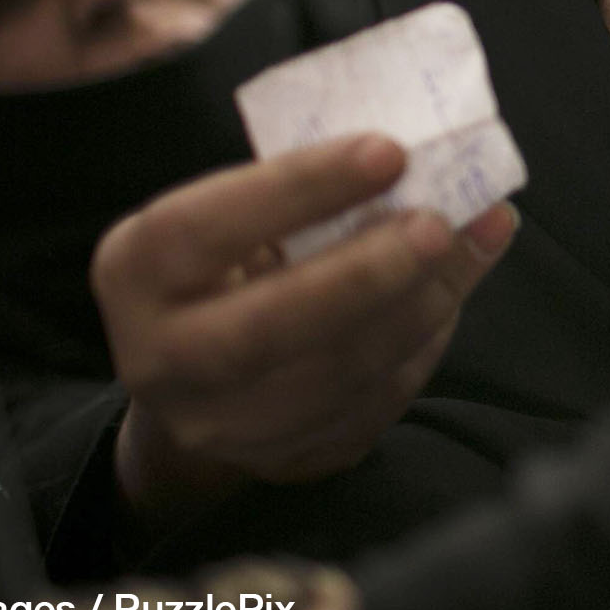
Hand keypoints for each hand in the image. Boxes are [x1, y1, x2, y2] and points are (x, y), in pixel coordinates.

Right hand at [94, 135, 516, 520]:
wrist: (198, 379)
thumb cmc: (224, 262)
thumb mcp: (228, 215)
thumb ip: (299, 190)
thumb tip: (413, 156)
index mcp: (135, 270)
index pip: (209, 227)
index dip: (301, 188)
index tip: (390, 151)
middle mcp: (164, 359)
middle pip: (268, 327)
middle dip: (367, 272)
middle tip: (439, 223)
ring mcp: (225, 424)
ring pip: (338, 374)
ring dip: (421, 302)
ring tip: (473, 240)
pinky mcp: (290, 458)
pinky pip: (375, 403)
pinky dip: (428, 340)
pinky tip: (456, 289)